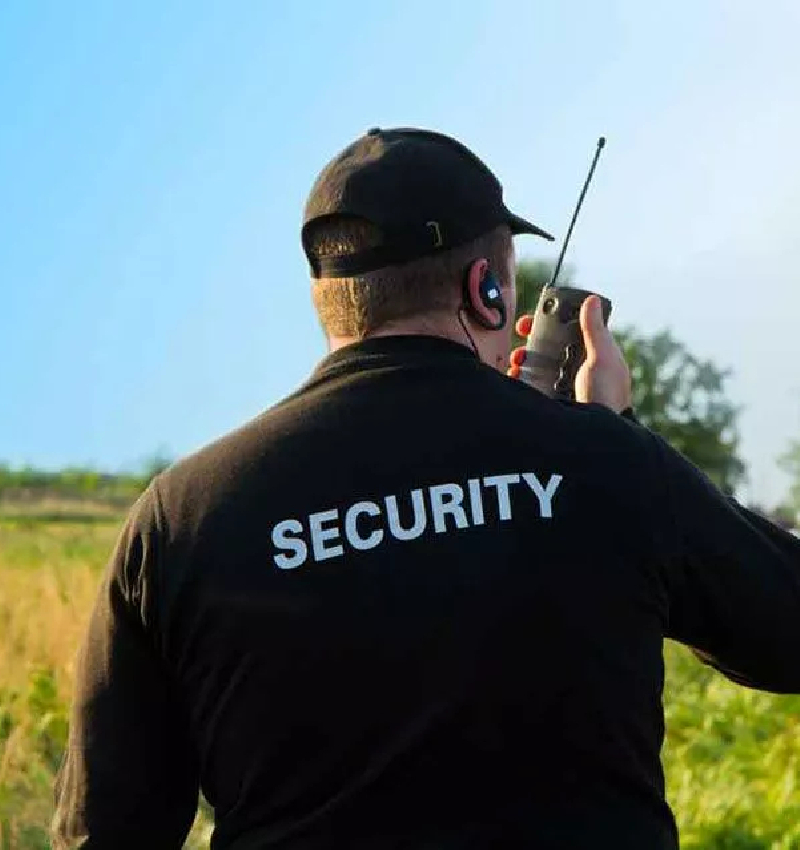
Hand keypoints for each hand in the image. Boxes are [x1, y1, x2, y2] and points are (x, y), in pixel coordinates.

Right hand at [507, 295, 631, 412]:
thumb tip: (592, 300)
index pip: (567, 330)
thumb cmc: (608, 394)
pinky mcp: (548, 400)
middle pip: (547, 346)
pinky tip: (515, 376)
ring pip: (535, 364)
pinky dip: (519, 378)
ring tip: (518, 360)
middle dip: (531, 338)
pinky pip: (528, 384)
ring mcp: (559, 385)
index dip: (549, 321)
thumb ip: (595, 330)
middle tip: (521, 334)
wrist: (597, 434)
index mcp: (590, 354)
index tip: (534, 317)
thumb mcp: (602, 358)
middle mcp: (574, 368)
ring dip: (523, 358)